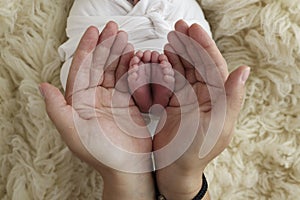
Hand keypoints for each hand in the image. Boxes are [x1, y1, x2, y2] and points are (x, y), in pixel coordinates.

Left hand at [40, 22, 154, 199]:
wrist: (127, 165)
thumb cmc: (100, 152)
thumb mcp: (73, 132)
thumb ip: (57, 108)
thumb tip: (43, 86)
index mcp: (80, 101)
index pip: (82, 69)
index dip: (88, 48)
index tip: (95, 32)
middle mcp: (94, 97)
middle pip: (99, 65)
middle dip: (106, 45)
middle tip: (115, 28)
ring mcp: (112, 98)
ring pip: (114, 70)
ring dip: (119, 53)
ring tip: (125, 38)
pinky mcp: (128, 102)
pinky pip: (129, 80)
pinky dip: (132, 68)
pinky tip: (135, 56)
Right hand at [153, 20, 249, 198]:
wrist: (175, 169)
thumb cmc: (196, 151)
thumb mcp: (216, 125)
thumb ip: (230, 97)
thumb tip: (244, 69)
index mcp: (217, 98)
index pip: (212, 65)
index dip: (203, 46)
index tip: (192, 29)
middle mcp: (204, 96)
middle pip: (197, 64)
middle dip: (188, 45)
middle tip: (178, 28)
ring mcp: (187, 98)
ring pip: (182, 70)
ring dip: (176, 55)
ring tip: (168, 41)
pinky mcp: (173, 103)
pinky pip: (169, 82)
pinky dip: (164, 70)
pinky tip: (160, 60)